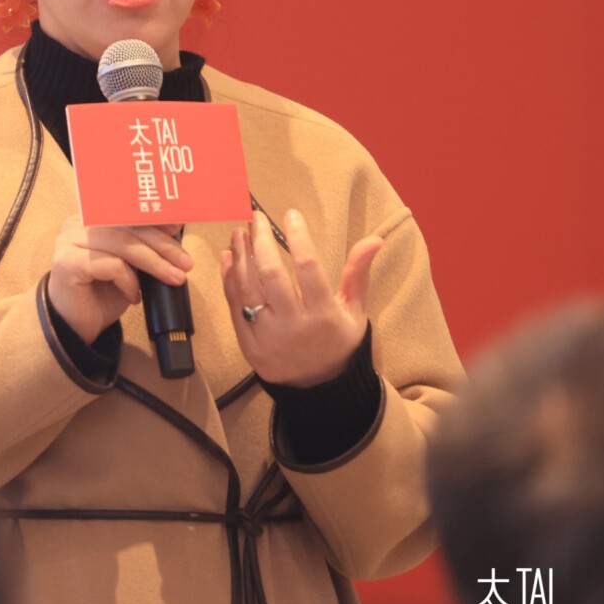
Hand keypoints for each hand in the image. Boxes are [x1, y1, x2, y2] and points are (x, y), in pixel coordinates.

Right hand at [47, 213, 191, 344]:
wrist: (74, 327)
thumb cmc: (101, 294)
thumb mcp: (128, 265)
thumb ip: (141, 246)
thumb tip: (173, 229)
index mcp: (89, 219)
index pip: (126, 212)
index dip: (154, 218)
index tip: (178, 228)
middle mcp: (76, 225)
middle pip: (127, 226)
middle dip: (162, 245)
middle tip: (185, 263)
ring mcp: (68, 242)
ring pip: (122, 244)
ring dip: (154, 263)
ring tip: (173, 278)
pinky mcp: (67, 263)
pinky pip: (111, 265)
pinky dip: (130, 281)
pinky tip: (134, 297)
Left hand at [221, 209, 379, 386]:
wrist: (318, 388)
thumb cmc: (338, 343)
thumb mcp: (355, 311)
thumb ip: (358, 274)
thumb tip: (374, 239)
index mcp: (324, 315)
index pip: (308, 267)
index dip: (298, 237)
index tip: (291, 215)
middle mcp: (294, 326)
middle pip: (271, 275)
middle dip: (260, 241)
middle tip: (255, 219)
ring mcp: (268, 337)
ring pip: (247, 289)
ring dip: (240, 256)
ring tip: (239, 233)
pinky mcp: (249, 345)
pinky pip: (235, 306)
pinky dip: (229, 279)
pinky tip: (229, 258)